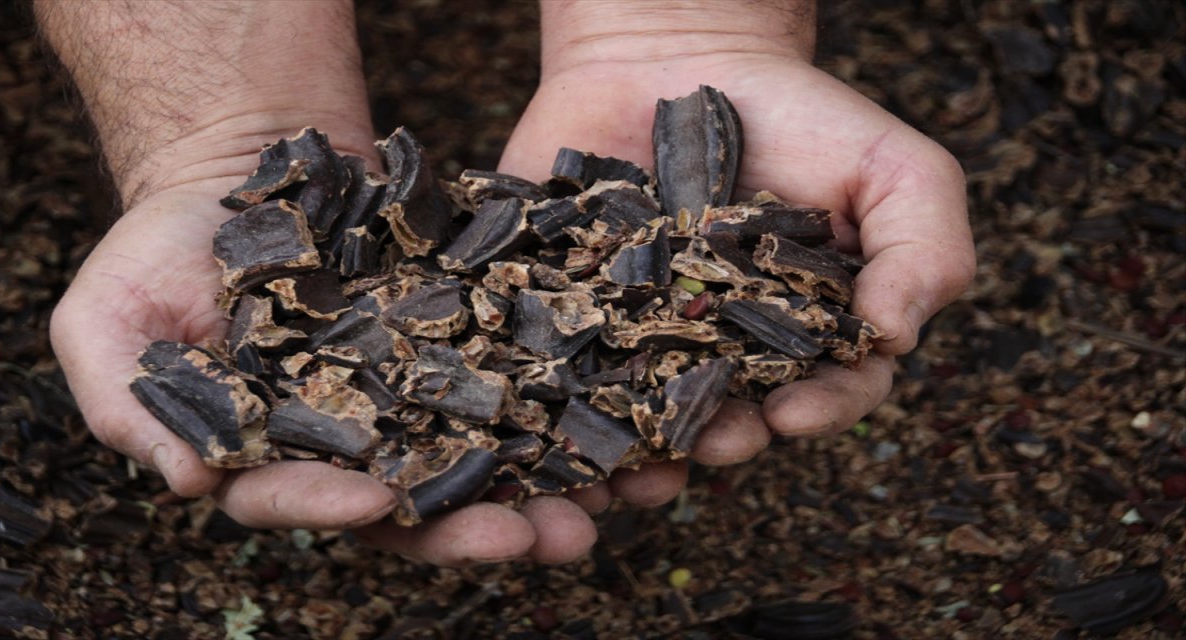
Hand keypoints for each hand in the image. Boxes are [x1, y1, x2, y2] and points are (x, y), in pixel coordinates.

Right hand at [50, 173, 629, 565]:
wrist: (238, 166)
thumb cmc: (156, 250)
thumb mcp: (103, 326)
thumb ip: (130, 411)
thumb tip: (188, 484)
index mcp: (266, 456)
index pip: (301, 498)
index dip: (334, 504)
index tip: (376, 497)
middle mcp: (348, 441)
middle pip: (416, 502)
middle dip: (474, 526)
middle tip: (539, 539)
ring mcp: (409, 393)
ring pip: (482, 453)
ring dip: (543, 483)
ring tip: (602, 501)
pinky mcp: (458, 341)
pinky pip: (515, 374)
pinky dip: (561, 398)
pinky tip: (614, 415)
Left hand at [498, 25, 974, 477]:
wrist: (682, 55)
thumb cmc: (803, 116)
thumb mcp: (895, 167)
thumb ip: (925, 250)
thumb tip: (895, 338)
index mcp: (809, 335)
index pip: (829, 392)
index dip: (817, 410)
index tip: (792, 412)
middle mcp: (728, 352)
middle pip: (732, 417)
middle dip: (723, 438)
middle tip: (711, 440)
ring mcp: (646, 337)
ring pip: (642, 415)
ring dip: (638, 454)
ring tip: (628, 470)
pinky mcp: (570, 311)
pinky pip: (560, 367)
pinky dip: (553, 405)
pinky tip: (548, 431)